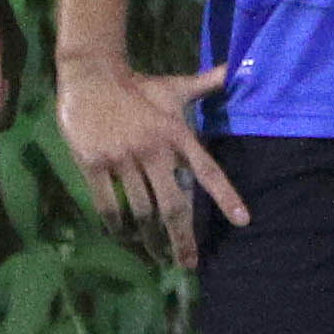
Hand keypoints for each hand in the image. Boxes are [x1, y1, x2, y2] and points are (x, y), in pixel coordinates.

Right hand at [53, 57, 247, 263]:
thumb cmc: (137, 87)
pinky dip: (116, 225)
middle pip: (173, 205)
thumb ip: (207, 83)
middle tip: (188, 264)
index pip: (208, 170)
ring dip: (150, 238)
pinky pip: (108, 205)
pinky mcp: (95, 165)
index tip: (242, 221)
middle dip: (182, 239)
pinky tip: (124, 237)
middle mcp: (153, 150)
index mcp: (177, 135)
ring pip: (141, 211)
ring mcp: (123, 159)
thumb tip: (235, 69)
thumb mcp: (174, 87)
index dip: (226, 196)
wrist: (90, 76)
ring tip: (157, 255)